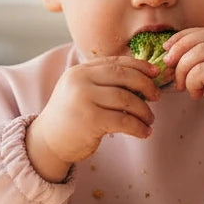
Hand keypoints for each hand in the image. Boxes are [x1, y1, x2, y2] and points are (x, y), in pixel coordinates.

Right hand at [26, 57, 159, 180]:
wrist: (47, 142)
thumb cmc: (71, 117)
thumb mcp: (82, 91)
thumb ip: (104, 83)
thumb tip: (142, 79)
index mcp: (81, 71)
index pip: (116, 62)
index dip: (139, 66)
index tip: (155, 72)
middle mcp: (81, 80)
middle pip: (124, 76)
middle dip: (146, 85)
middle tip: (156, 97)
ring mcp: (84, 99)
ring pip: (126, 99)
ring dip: (144, 111)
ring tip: (150, 120)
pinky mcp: (90, 119)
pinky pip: (123, 120)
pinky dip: (138, 127)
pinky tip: (144, 132)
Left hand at [163, 28, 203, 161]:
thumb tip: (172, 51)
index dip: (182, 38)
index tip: (168, 49)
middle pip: (199, 39)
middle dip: (178, 53)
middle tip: (169, 67)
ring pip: (197, 54)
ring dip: (183, 71)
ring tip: (183, 86)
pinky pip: (199, 71)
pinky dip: (191, 82)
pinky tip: (196, 94)